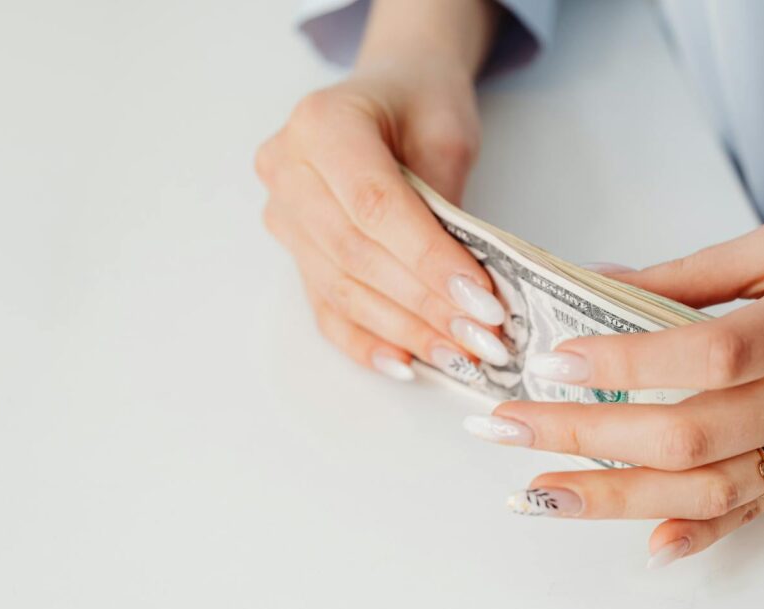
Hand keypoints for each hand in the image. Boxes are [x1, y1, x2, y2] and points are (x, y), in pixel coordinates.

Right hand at [256, 1, 507, 379]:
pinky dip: (367, 340)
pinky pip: (325, 306)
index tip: (480, 298)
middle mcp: (287, 168)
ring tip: (461, 354)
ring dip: (405, 330)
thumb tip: (467, 290)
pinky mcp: (293, 249)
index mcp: (321, 123)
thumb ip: (446, 205)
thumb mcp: (447, 135)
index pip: (375, 205)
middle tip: (481, 338)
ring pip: (341, 288)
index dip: (428, 258)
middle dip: (424, 304)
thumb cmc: (420, 103)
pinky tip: (407, 363)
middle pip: (355, 254)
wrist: (389, 89)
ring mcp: (282, 213)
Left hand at [465, 221, 763, 566]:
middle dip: (585, 434)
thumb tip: (599, 281)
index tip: (554, 359)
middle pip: (690, 434)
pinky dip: (695, 538)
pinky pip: (752, 516)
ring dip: (614, 497)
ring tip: (538, 492)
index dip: (625, 359)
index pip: (708, 352)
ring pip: (707, 491)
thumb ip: (691, 272)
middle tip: (508, 424)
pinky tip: (641, 545)